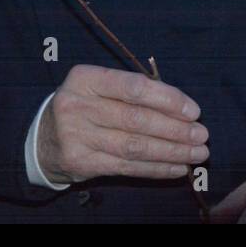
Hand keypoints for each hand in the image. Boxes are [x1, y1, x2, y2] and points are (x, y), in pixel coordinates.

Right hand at [37, 64, 208, 184]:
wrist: (44, 138)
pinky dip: (156, 168)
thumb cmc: (86, 106)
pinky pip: (126, 167)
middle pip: (136, 119)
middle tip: (202, 135)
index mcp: (86, 78)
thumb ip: (135, 93)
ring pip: (134, 146)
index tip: (194, 111)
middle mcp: (77, 105)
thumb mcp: (101, 88)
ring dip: (171, 151)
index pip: (134, 87)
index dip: (168, 99)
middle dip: (175, 129)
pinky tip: (177, 167)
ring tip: (196, 153)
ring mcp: (76, 136)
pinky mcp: (80, 163)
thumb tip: (184, 110)